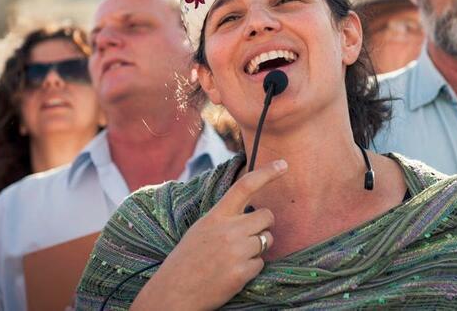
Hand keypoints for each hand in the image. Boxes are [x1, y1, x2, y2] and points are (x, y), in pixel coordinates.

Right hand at [131, 159, 287, 310]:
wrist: (173, 292)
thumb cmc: (187, 259)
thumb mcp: (202, 228)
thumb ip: (225, 218)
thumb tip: (252, 213)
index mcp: (216, 216)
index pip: (245, 186)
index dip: (267, 173)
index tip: (284, 164)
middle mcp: (228, 230)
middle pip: (266, 216)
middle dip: (264, 224)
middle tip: (250, 235)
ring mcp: (236, 252)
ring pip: (267, 240)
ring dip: (258, 248)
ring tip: (235, 257)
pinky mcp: (242, 273)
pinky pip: (261, 263)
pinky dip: (251, 268)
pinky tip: (232, 273)